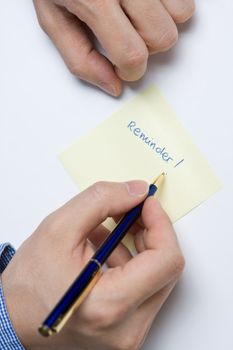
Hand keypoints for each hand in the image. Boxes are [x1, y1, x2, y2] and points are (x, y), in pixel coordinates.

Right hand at [2, 180, 183, 349]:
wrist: (12, 320)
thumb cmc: (28, 283)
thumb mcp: (59, 228)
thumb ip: (102, 200)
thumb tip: (137, 191)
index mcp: (110, 305)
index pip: (166, 259)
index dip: (161, 224)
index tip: (146, 203)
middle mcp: (126, 329)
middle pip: (166, 268)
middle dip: (150, 232)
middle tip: (130, 211)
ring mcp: (128, 334)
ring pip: (157, 277)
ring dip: (138, 245)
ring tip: (109, 230)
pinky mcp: (125, 331)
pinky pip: (144, 289)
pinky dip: (131, 263)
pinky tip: (106, 250)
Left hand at [33, 0, 194, 95]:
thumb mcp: (53, 19)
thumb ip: (80, 59)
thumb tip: (113, 86)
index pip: (132, 53)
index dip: (130, 71)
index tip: (122, 67)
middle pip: (162, 37)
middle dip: (147, 49)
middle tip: (127, 38)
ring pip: (182, 14)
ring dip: (162, 25)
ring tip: (138, 16)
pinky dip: (170, 5)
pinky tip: (147, 3)